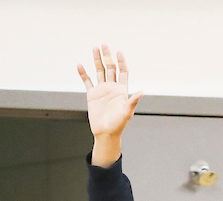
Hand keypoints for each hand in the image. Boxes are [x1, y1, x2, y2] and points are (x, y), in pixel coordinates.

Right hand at [77, 45, 143, 165]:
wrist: (106, 133)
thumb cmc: (118, 124)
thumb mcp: (127, 112)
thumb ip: (133, 101)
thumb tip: (142, 92)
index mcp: (121, 90)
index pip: (122, 71)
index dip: (121, 62)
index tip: (118, 52)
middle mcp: (112, 87)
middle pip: (110, 68)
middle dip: (107, 56)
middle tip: (104, 45)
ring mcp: (102, 90)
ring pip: (99, 71)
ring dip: (97, 60)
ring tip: (94, 49)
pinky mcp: (92, 95)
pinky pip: (87, 82)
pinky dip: (83, 74)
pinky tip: (80, 65)